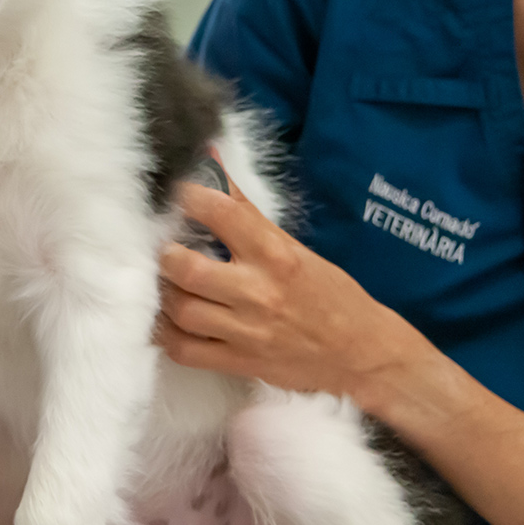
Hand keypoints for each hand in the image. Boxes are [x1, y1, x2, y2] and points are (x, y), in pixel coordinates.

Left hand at [156, 174, 422, 406]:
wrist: (361, 353)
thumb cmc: (330, 294)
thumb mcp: (294, 247)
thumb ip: (245, 211)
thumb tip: (209, 161)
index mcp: (277, 254)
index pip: (222, 212)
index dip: (188, 196)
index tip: (173, 192)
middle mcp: (259, 292)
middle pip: (187, 269)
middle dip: (165, 253)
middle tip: (163, 246)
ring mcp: (247, 332)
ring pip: (180, 310)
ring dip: (162, 292)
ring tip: (164, 281)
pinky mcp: (240, 363)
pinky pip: (184, 350)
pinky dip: (165, 334)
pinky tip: (165, 318)